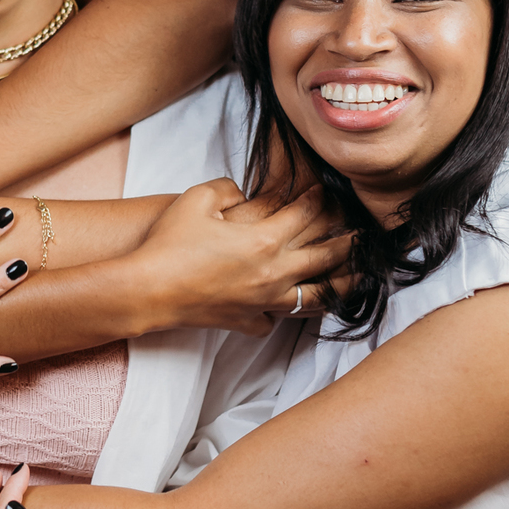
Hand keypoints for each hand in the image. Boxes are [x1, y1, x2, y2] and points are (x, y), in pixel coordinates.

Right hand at [130, 179, 353, 334]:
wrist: (147, 290)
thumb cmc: (169, 244)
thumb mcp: (196, 199)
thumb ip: (226, 187)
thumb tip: (239, 191)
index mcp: (264, 240)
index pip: (305, 215)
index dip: (319, 199)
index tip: (326, 191)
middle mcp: (272, 273)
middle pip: (323, 256)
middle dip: (346, 242)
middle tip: (360, 233)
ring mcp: (262, 301)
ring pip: (314, 296)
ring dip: (339, 284)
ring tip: (355, 277)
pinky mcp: (246, 321)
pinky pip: (275, 321)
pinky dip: (284, 314)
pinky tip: (287, 307)